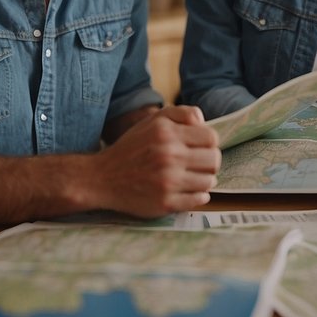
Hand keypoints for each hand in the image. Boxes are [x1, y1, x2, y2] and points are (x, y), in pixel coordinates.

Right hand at [93, 105, 220, 217]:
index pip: (211, 138)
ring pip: (209, 181)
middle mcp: (168, 156)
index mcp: (167, 133)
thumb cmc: (131, 148)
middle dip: (209, 161)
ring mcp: (167, 182)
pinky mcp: (165, 203)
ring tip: (191, 177)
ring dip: (204, 179)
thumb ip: (181, 113)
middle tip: (198, 164)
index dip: (209, 142)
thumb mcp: (152, 121)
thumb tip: (204, 122)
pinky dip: (198, 196)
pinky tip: (187, 190)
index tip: (200, 147)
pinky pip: (199, 199)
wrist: (102, 178)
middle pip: (214, 160)